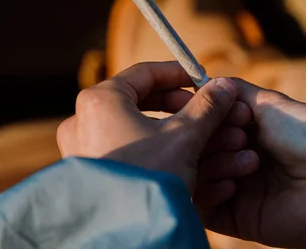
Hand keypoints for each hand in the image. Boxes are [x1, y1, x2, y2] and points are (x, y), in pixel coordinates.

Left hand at [57, 61, 253, 191]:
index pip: (144, 73)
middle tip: (203, 111)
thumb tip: (224, 85)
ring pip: (134, 128)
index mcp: (100, 100)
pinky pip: (125, 150)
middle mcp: (83, 120)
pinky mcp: (89, 172)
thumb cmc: (150, 179)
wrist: (125, 235)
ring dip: (171, 130)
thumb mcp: (185, 138)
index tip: (202, 81)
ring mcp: (82, 147)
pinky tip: (181, 161)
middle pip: (139, 100)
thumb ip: (206, 107)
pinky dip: (153, 150)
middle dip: (178, 106)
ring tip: (201, 139)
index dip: (179, 75)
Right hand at [195, 79, 305, 247]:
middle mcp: (238, 161)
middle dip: (212, 139)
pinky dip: (208, 192)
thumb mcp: (271, 104)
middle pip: (199, 150)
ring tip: (248, 160)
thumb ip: (235, 92)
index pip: (206, 126)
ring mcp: (238, 191)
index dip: (204, 116)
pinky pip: (205, 209)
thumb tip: (206, 78)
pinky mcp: (239, 219)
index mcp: (247, 135)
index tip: (213, 108)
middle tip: (239, 136)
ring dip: (214, 163)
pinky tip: (232, 183)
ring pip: (197, 177)